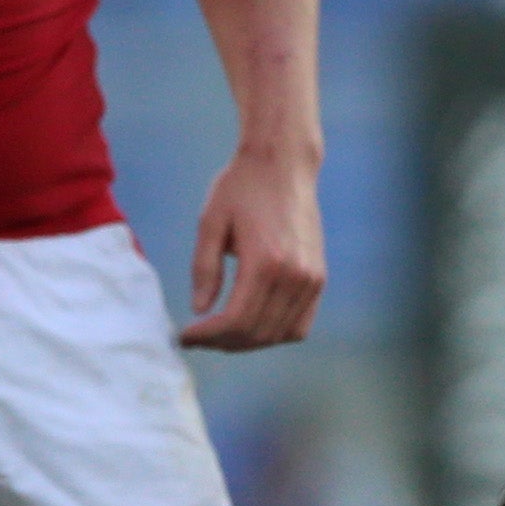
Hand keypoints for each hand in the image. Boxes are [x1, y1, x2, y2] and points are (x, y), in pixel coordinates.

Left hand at [184, 148, 326, 350]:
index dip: (207, 336)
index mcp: (265, 261)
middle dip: (222, 342)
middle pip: (257, 332)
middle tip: (197, 337)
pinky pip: (300, 324)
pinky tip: (252, 326)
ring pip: (279, 334)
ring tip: (220, 334)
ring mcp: (311, 278)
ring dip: (247, 342)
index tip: (185, 336)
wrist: (284, 163)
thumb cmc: (242, 187)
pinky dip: (275, 334)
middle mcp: (294, 274)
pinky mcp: (319, 277)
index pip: (236, 319)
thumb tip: (199, 310)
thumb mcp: (211, 222)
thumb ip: (204, 268)